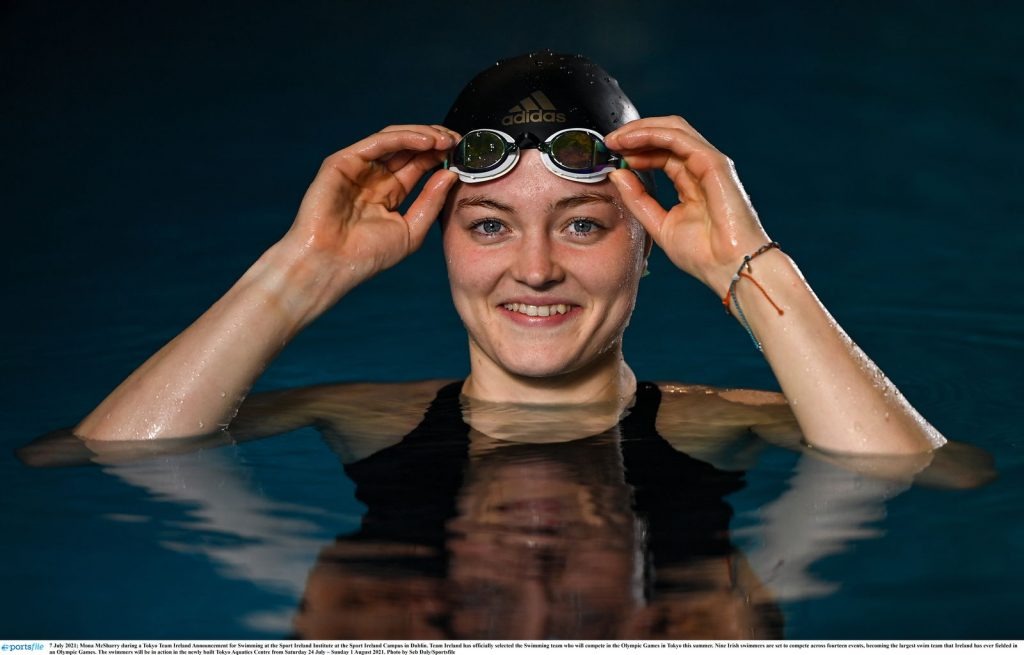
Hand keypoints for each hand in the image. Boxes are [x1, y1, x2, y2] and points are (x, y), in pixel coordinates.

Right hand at [281, 124, 459, 304]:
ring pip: (395, 140)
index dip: (441, 157)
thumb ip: (432, 202)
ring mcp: (358, 167)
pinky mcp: (343, 162)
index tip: (464, 154)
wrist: (331, 265)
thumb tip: (452, 174)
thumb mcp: (411, 230)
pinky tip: (426, 142)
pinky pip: (378, 142)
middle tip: (459, 141)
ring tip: (446, 140)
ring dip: (423, 135)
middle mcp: (374, 176)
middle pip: (409, 148)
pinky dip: (404, 138)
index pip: (419, 165)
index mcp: (389, 192)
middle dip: (436, 141)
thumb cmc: (367, 256)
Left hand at [605, 116, 771, 295]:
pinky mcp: (713, 163)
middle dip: (634, 134)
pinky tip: (631, 141)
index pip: (661, 153)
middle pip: (666, 135)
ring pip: (672, 130)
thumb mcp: (658, 224)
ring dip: (640, 130)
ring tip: (616, 139)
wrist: (729, 268)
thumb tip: (617, 173)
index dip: (635, 150)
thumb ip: (637, 199)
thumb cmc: (704, 254)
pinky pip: (679, 138)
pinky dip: (652, 134)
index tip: (610, 155)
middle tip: (609, 142)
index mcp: (691, 182)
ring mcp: (708, 163)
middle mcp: (700, 168)